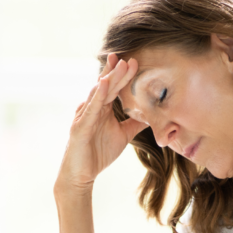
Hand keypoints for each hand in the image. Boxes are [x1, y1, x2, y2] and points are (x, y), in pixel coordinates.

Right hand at [55, 54, 147, 194]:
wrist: (81, 174)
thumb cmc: (98, 154)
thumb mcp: (123, 135)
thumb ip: (135, 124)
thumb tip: (153, 116)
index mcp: (102, 109)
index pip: (113, 88)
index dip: (122, 75)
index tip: (134, 62)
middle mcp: (92, 108)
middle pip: (106, 86)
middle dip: (118, 71)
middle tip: (129, 58)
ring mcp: (84, 116)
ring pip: (99, 93)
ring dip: (110, 78)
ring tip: (120, 64)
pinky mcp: (80, 126)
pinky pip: (90, 109)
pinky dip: (98, 96)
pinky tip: (104, 84)